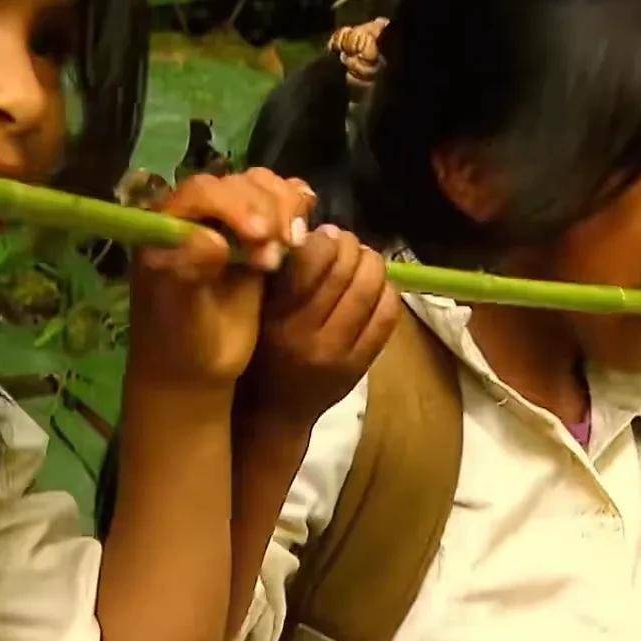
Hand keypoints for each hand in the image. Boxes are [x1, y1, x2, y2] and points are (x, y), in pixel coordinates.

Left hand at [129, 169, 314, 391]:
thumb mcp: (177, 310)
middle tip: (273, 257)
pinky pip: (282, 201)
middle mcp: (198, 212)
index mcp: (168, 222)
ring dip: (285, 208)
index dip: (234, 205)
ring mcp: (230, 220)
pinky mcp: (259, 234)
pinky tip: (301, 234)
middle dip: (265, 211)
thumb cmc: (178, 339)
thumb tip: (215, 242)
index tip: (258, 235)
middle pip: (239, 184)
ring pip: (263, 186)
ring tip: (288, 248)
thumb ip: (187, 272)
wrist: (195, 367)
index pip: (203, 191)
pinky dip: (297, 206)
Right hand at [245, 224, 400, 424]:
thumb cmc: (257, 350)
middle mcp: (305, 333)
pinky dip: (387, 293)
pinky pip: (386, 318)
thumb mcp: (253, 309)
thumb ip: (275, 272)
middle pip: (346, 270)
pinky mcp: (359, 367)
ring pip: (371, 290)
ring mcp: (337, 353)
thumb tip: (312, 228)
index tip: (322, 234)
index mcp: (274, 313)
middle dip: (352, 246)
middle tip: (347, 242)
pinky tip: (377, 288)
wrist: (272, 413)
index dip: (325, 238)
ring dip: (373, 264)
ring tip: (364, 260)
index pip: (312, 258)